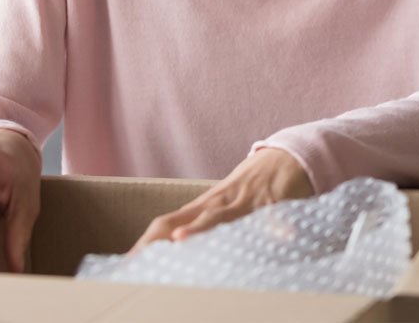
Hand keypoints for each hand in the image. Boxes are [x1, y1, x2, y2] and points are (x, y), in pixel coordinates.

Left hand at [127, 147, 313, 254]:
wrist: (289, 155)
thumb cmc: (256, 185)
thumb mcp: (229, 207)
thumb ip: (209, 226)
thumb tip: (183, 246)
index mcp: (207, 206)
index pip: (168, 224)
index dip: (147, 242)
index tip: (128, 262)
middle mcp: (220, 202)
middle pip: (184, 218)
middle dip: (160, 238)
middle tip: (139, 260)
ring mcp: (245, 200)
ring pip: (220, 214)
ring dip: (201, 226)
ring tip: (182, 238)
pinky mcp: (273, 200)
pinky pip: (272, 215)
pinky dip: (275, 226)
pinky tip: (280, 235)